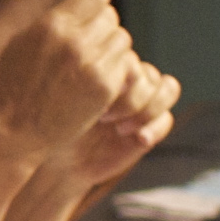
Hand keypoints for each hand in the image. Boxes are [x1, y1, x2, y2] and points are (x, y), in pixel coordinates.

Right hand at [0, 0, 134, 161]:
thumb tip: (79, 8)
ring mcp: (92, 65)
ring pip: (122, 42)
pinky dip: (114, 75)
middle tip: (89, 48)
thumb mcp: (21, 44)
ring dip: (110, 53)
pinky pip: (125, 68)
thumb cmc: (9, 90)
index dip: (94, 6)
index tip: (87, 19)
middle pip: (112, 18)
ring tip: (89, 68)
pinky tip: (94, 87)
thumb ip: (53, 23)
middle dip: (102, 31)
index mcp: (50, 25)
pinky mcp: (104, 89)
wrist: (9, 134)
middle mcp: (74, 41)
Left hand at [48, 57, 180, 188]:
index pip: (128, 58)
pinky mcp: (149, 128)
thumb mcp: (61, 100)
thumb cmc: (53, 127)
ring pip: (167, 89)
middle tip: (103, 116)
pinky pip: (167, 118)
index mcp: (105, 70)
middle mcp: (125, 83)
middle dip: (131, 95)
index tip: (93, 98)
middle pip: (149, 73)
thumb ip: (82, 79)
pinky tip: (138, 139)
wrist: (59, 162)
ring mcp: (139, 104)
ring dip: (148, 108)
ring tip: (121, 128)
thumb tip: (99, 62)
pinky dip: (155, 128)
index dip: (118, 76)